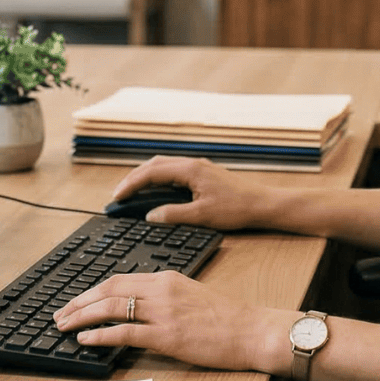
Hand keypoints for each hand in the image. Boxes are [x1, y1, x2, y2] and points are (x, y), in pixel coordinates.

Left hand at [53, 269, 294, 373]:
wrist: (252, 330)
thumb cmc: (227, 319)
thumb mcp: (191, 296)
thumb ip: (164, 297)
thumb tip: (136, 309)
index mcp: (166, 278)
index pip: (118, 280)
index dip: (91, 291)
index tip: (76, 301)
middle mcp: (161, 290)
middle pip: (108, 289)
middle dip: (79, 302)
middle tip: (60, 314)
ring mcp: (164, 312)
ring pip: (111, 307)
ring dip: (82, 317)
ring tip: (65, 326)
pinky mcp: (168, 336)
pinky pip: (125, 332)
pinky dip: (101, 334)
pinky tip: (86, 339)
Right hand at [111, 156, 278, 229]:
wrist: (262, 204)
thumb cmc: (237, 208)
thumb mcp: (202, 216)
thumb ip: (173, 214)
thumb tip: (150, 216)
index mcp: (189, 170)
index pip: (151, 173)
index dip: (131, 185)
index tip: (117, 197)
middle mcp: (192, 164)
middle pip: (154, 165)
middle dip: (133, 179)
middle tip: (118, 195)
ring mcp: (198, 167)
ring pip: (163, 166)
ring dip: (145, 177)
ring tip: (131, 192)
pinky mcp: (203, 174)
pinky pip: (173, 172)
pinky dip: (158, 179)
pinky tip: (154, 191)